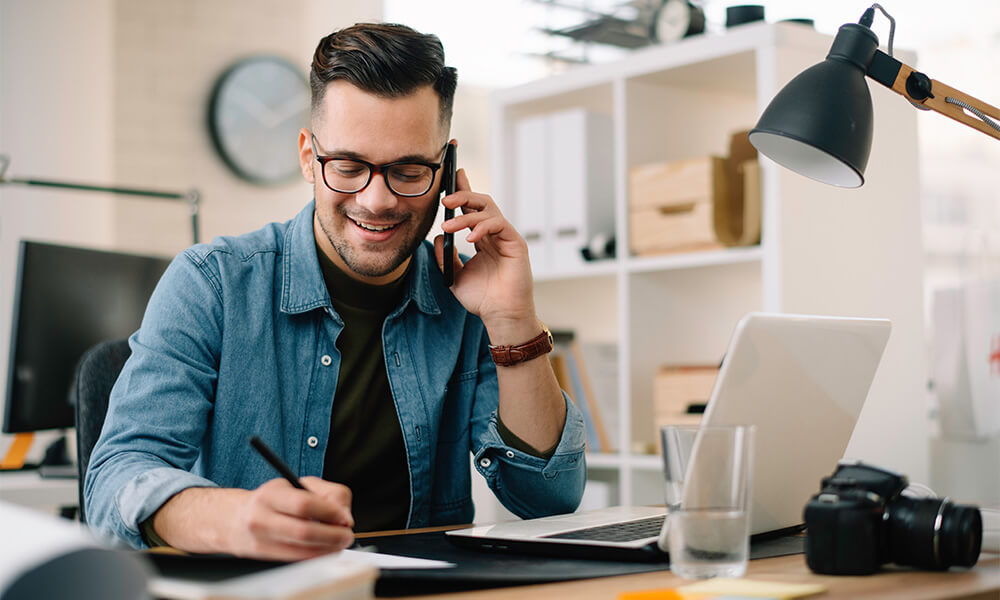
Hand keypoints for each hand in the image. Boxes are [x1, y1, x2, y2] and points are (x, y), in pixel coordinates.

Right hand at [227, 477, 354, 560]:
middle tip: (347, 535)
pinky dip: (317, 556)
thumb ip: (328, 493)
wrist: (236, 519)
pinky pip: (297, 559)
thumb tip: (345, 517)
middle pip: (304, 531)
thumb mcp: (298, 484)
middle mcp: (262, 517)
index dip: (330, 512)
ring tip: (339, 543)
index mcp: (271, 494)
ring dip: (328, 549)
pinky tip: (325, 549)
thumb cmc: (274, 499)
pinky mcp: (264, 555)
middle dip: (333, 536)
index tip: (345, 517)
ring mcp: (261, 539)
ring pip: (302, 550)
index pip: (304, 504)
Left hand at [434, 168, 537, 337]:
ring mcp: (505, 237)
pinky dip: (482, 227)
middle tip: (444, 200)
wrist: (500, 315)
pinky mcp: (516, 243)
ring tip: (448, 225)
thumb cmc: (482, 299)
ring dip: (465, 214)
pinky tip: (470, 237)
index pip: (471, 209)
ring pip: (488, 209)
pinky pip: (499, 224)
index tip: (452, 174)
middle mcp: (494, 234)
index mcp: (481, 238)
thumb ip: (446, 257)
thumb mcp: (454, 277)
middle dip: (462, 195)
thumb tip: (439, 236)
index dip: (463, 190)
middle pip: (480, 202)